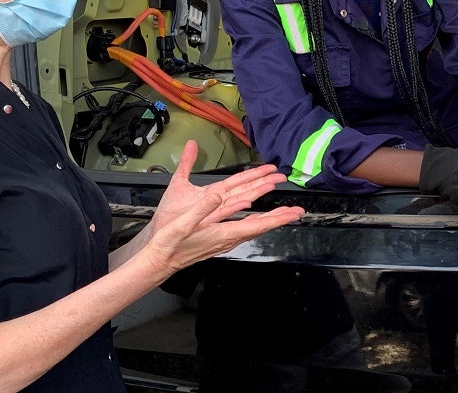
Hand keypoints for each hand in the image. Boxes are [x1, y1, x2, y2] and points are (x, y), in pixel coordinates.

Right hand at [140, 140, 303, 274]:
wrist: (159, 262)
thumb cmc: (169, 244)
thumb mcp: (183, 223)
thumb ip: (201, 209)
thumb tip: (217, 195)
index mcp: (222, 234)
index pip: (257, 226)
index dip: (276, 218)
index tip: (293, 213)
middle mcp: (227, 239)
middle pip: (260, 228)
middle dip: (280, 218)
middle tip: (298, 212)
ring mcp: (224, 241)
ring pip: (254, 230)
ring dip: (270, 220)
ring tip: (285, 214)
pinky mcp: (219, 241)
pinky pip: (244, 231)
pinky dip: (257, 224)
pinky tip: (258, 222)